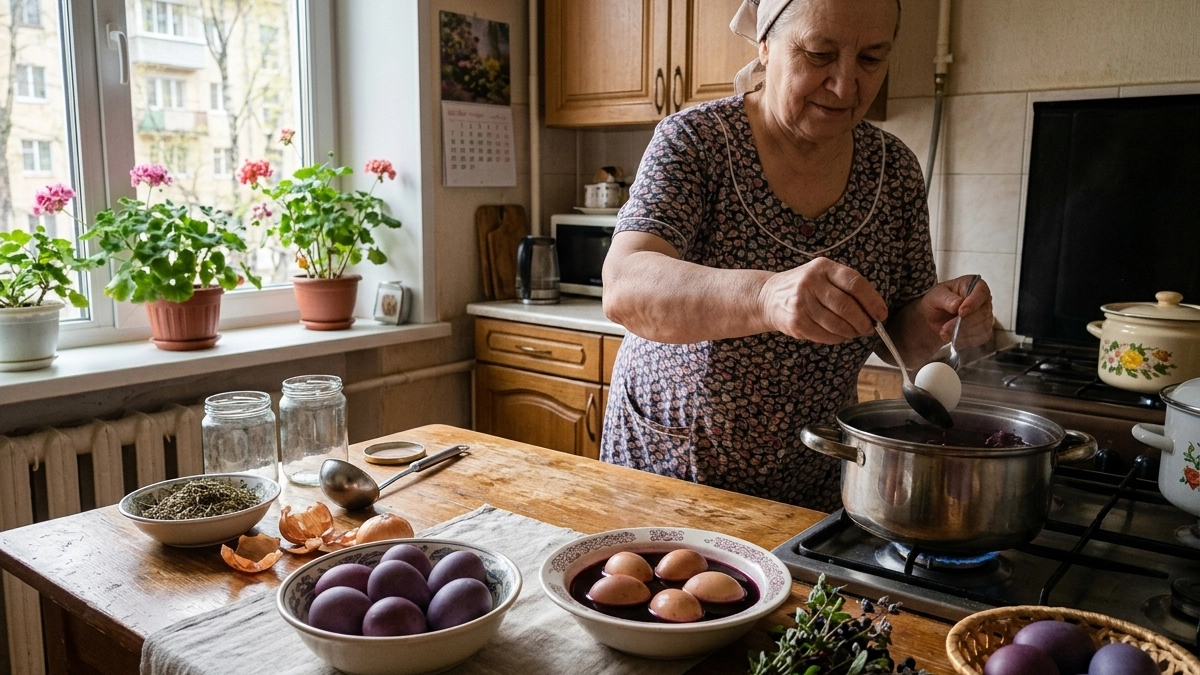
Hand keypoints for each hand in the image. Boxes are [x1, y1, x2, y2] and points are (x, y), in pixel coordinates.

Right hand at [757, 257, 888, 342]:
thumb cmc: (805, 287)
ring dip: (851, 332)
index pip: (855, 283)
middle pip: (846, 306)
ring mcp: (801, 302)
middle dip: (863, 322)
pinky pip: (824, 335)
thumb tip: (874, 311)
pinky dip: (837, 338)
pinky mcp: (795, 321)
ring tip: (855, 332)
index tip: (881, 314)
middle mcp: (810, 282)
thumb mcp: (823, 275)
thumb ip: (846, 287)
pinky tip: (839, 335)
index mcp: (823, 267)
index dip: (872, 301)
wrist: (769, 297)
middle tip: (869, 328)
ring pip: (837, 324)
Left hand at [917, 275, 993, 347]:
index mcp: (974, 285)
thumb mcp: (936, 296)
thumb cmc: (936, 302)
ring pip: (983, 326)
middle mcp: (983, 300)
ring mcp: (986, 315)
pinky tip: (954, 338)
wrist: (933, 319)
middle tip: (945, 328)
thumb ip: (947, 299)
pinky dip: (966, 340)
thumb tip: (958, 304)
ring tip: (945, 333)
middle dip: (963, 323)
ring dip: (963, 333)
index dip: (973, 303)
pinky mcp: (984, 330)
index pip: (981, 292)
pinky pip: (981, 337)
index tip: (960, 312)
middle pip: (983, 312)